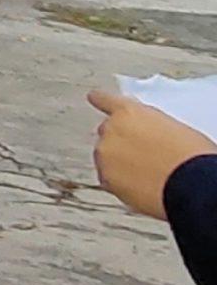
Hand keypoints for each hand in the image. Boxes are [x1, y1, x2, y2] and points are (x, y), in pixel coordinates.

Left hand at [89, 89, 216, 219]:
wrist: (191, 183)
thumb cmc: (191, 155)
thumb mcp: (172, 128)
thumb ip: (149, 126)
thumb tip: (145, 134)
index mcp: (129, 112)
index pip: (106, 99)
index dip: (100, 99)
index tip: (93, 97)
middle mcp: (111, 129)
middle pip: (108, 133)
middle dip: (121, 142)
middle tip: (145, 156)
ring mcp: (105, 154)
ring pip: (107, 157)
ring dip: (120, 163)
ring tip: (149, 175)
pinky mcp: (104, 178)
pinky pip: (109, 179)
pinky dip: (120, 183)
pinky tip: (142, 187)